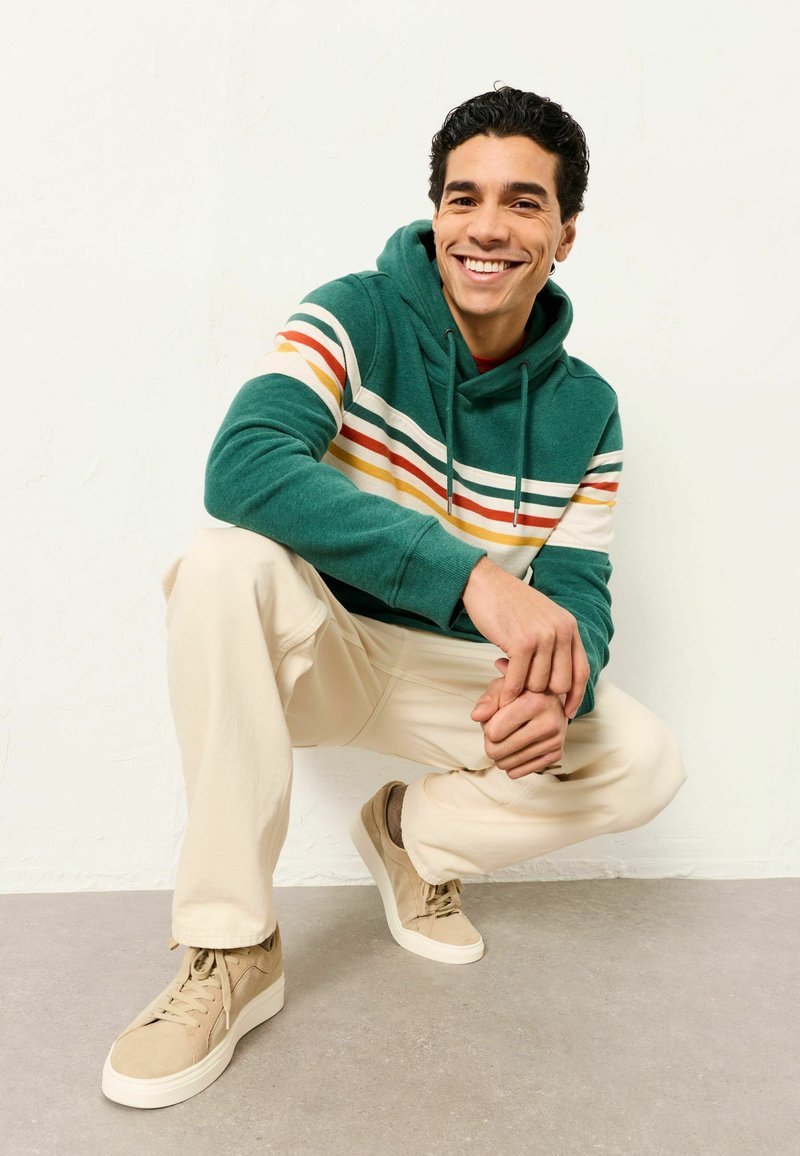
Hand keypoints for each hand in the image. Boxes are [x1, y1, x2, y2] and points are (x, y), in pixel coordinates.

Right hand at [462, 557, 588, 715]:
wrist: (485, 583)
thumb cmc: (510, 604)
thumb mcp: (543, 619)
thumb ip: (556, 643)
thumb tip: (561, 680)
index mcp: (569, 627)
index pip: (581, 671)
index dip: (576, 696)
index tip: (567, 713)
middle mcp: (561, 631)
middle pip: (560, 684)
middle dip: (542, 694)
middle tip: (525, 694)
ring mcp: (542, 637)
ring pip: (538, 685)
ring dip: (522, 692)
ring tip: (509, 683)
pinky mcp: (521, 643)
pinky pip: (518, 681)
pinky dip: (509, 692)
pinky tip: (502, 693)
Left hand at [471, 660, 567, 777]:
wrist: (553, 698)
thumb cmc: (523, 693)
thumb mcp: (503, 687)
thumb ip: (487, 701)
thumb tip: (476, 716)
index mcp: (535, 702)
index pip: (493, 731)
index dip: (487, 726)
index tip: (495, 717)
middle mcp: (549, 723)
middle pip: (497, 750)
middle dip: (490, 742)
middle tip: (498, 731)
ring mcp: (554, 741)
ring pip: (506, 764)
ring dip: (500, 754)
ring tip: (507, 738)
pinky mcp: (556, 755)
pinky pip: (517, 772)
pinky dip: (510, 763)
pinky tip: (516, 749)